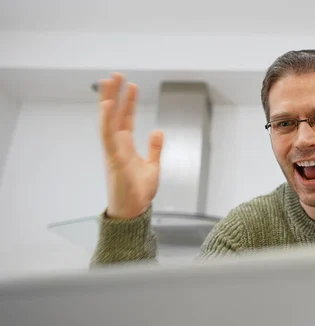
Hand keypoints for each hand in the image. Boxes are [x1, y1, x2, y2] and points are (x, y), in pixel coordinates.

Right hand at [99, 73, 163, 218]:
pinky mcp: (112, 159)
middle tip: (116, 74)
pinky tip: (108, 105)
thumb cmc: (139, 192)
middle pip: (114, 115)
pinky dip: (106, 120)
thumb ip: (154, 148)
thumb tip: (158, 131)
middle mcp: (116, 146)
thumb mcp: (152, 166)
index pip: (126, 118)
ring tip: (109, 81)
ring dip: (108, 100)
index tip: (131, 85)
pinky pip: (107, 136)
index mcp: (125, 146)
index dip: (129, 101)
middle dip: (115, 94)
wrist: (134, 211)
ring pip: (108, 120)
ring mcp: (112, 151)